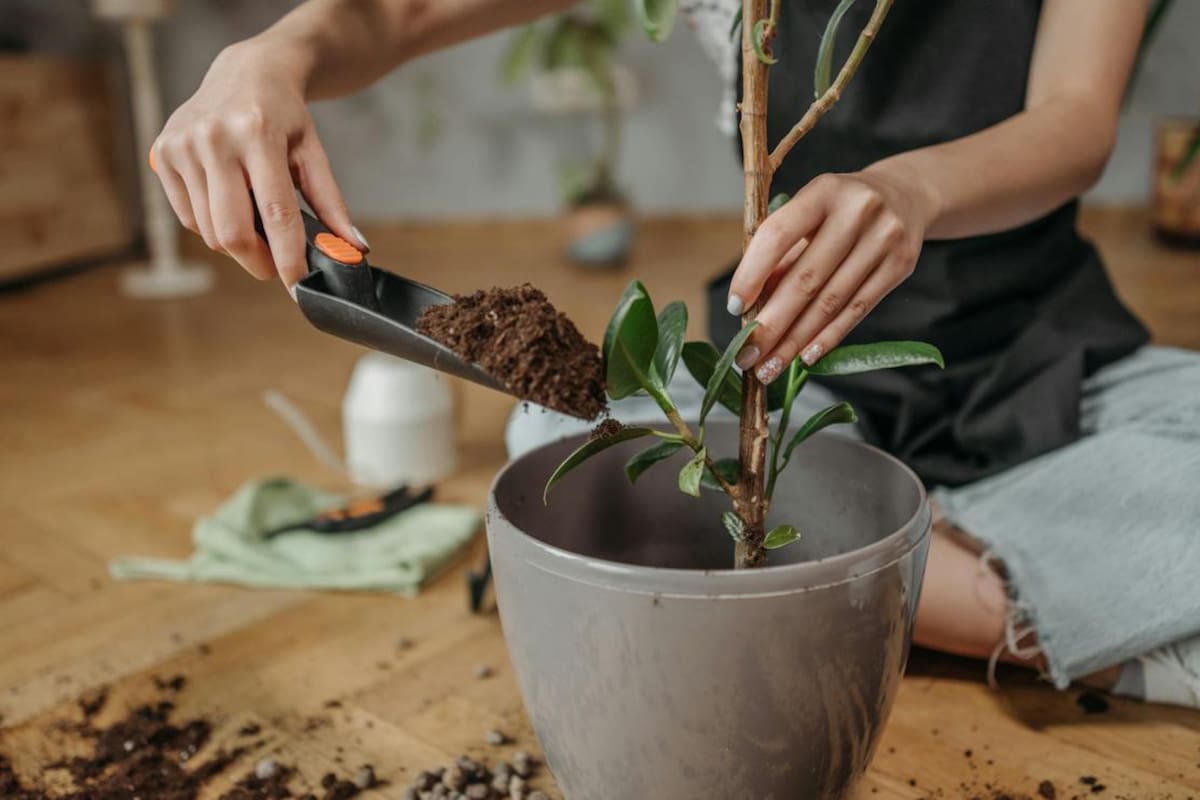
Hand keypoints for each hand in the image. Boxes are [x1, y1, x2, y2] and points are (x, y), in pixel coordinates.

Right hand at [151, 40, 366, 291]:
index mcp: (258, 133)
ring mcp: (183, 145)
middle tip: (275, 266)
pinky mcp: (162, 153)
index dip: (287, 258)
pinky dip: (211, 224)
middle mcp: (215, 137)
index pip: (274, 213)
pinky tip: (228, 202)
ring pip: (208, 231)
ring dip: (236, 243)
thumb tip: (352, 249)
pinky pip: (188, 217)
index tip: (297, 286)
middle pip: (231, 231)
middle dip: (257, 262)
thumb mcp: (312, 152)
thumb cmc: (284, 115)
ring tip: (255, 223)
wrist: (246, 71)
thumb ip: (331, 203)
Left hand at [727, 169, 933, 382]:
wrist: (905, 196)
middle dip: (772, 324)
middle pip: (806, 278)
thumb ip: (780, 254)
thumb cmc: (839, 210)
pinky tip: (805, 357)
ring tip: (770, 367)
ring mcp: (884, 238)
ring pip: (831, 302)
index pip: (778, 235)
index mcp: (823, 190)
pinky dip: (828, 337)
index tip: (735, 307)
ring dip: (796, 341)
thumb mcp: (808, 214)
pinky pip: (857, 309)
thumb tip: (750, 309)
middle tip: (747, 355)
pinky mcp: (900, 265)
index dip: (752, 274)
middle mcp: (857, 211)